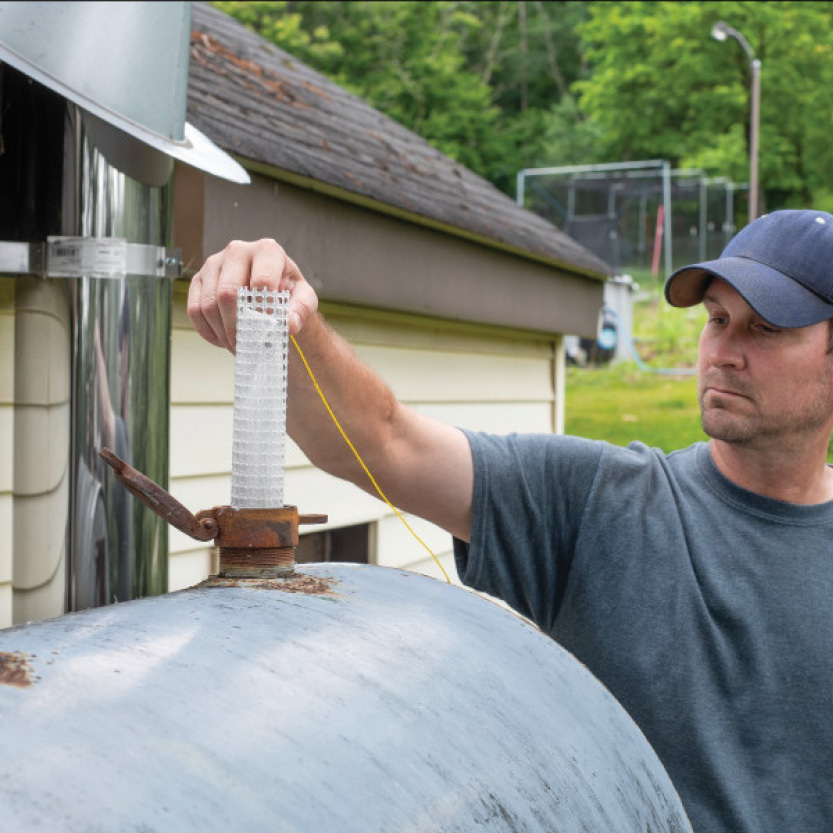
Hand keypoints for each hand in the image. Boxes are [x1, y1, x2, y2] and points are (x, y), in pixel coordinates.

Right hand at [187, 239, 318, 351]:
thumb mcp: (303, 299)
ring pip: (208, 304)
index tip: (268, 329)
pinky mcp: (199, 280)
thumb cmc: (288, 291)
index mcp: (267, 250)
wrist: (271, 289)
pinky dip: (208, 331)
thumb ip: (300, 310)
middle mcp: (237, 250)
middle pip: (228, 293)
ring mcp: (214, 264)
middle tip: (247, 345)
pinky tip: (223, 339)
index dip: (264, 311)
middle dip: (238, 326)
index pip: (261, 281)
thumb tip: (289, 324)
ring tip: (238, 346)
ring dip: (222, 332)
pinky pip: (195, 310)